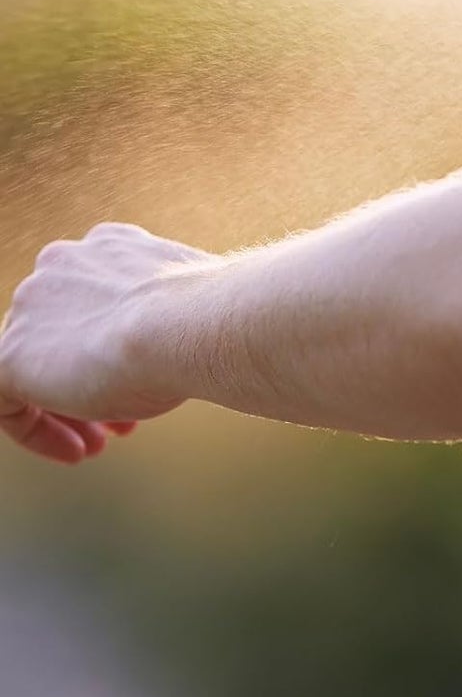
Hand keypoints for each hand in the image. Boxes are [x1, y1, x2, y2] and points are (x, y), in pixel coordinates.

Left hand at [0, 222, 210, 462]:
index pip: (96, 299)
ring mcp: (31, 306)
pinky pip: (8, 402)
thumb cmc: (207, 320)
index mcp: (109, 246)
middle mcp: (62, 264)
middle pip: (62, 334)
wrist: (189, 324)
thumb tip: (182, 346)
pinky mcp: (9, 354)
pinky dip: (37, 430)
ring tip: (99, 443)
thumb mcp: (187, 310)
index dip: (117, 347)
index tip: (144, 379)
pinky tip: (76, 450)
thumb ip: (167, 316)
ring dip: (67, 410)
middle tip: (122, 421)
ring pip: (35, 367)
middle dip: (91, 381)